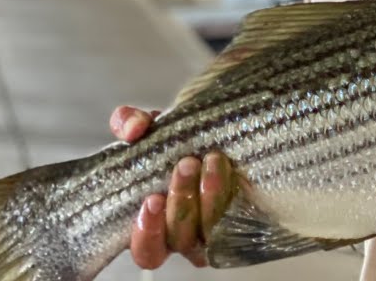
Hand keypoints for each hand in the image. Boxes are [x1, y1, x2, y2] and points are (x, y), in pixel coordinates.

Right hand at [109, 106, 235, 268]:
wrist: (222, 132)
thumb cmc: (175, 141)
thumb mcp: (148, 128)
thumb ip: (129, 123)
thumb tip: (132, 130)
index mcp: (156, 224)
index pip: (147, 251)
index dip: (147, 232)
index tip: (152, 199)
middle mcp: (186, 235)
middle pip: (181, 237)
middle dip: (181, 201)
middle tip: (186, 164)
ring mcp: (217, 230)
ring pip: (213, 229)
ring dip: (211, 194)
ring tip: (213, 159)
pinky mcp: (246, 217)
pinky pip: (243, 215)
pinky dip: (236, 192)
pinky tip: (234, 169)